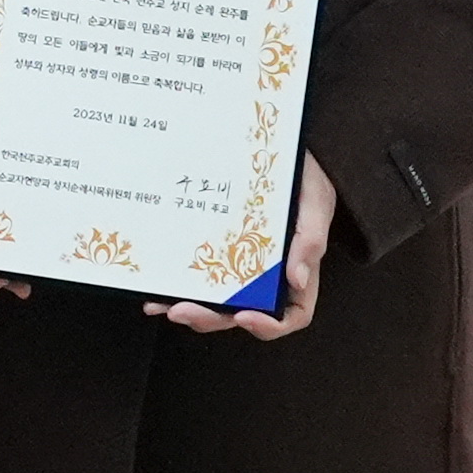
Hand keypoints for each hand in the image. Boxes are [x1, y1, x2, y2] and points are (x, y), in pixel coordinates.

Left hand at [153, 154, 335, 339]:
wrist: (279, 147)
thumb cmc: (306, 175)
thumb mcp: (316, 201)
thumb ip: (310, 240)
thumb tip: (297, 280)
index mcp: (296, 271)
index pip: (291, 315)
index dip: (269, 325)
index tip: (243, 315)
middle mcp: (267, 276)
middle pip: (242, 314)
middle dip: (211, 318)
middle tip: (181, 311)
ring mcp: (239, 264)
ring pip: (217, 301)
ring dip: (190, 308)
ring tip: (163, 306)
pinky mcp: (217, 249)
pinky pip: (199, 276)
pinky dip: (177, 287)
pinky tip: (156, 290)